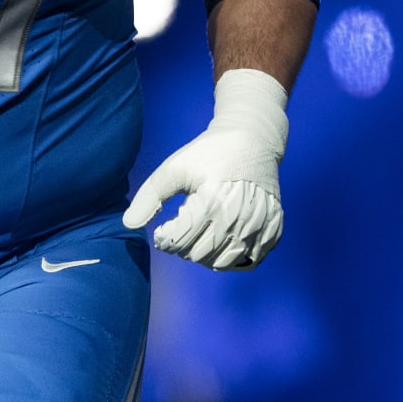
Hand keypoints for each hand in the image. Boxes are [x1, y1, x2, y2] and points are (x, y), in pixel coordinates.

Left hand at [122, 68, 287, 269]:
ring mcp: (260, 226)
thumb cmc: (209, 153)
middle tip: (181, 230)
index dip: (165, 240)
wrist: (251, 139)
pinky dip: (232, 260)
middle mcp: (238, 218)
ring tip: (200, 234)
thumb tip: (129, 225)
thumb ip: (149, 197)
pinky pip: (250, 261)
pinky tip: (221, 244)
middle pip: (199, 254)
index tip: (162, 230)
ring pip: (223, 262)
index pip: (180, 241)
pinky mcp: (274, 229)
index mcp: (212, 201)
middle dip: (183, 247)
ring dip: (205, 255)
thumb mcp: (174, 168)